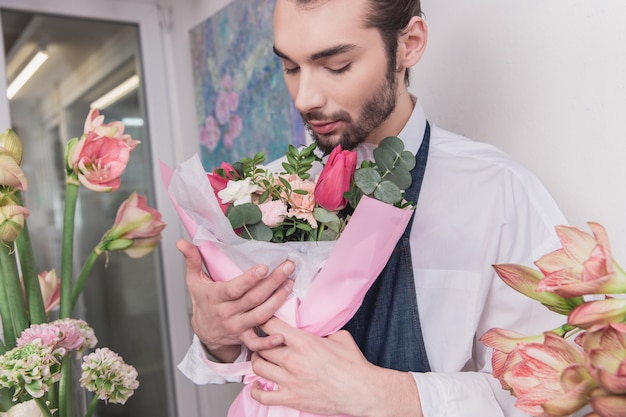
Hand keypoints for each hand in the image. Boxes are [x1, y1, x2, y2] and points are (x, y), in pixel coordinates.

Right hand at [177, 239, 294, 361]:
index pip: (234, 288)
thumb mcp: (195, 281)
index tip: (264, 267)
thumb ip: (192, 260)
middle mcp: (227, 313)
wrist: (204, 332)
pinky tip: (282, 335)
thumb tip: (181, 242)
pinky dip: (269, 342)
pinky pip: (256, 344)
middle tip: (288, 267)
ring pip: (260, 316)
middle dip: (273, 282)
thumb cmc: (203, 302)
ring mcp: (236, 327)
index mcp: (216, 297)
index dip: (249, 279)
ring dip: (278, 301)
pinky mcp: (244, 338)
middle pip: (253, 299)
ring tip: (290, 284)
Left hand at [250, 318, 422, 416]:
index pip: (270, 325)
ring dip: (257, 361)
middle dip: (259, 341)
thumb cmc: (353, 365)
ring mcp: (290, 380)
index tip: (264, 323)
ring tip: (262, 359)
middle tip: (261, 341)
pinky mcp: (291, 398)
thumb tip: (314, 329)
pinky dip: (255, 390)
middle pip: (260, 346)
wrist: (362, 391)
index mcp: (304, 341)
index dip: (264, 322)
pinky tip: (258, 384)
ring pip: (258, 367)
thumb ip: (321, 331)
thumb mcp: (339, 337)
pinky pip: (262, 395)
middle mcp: (293, 359)